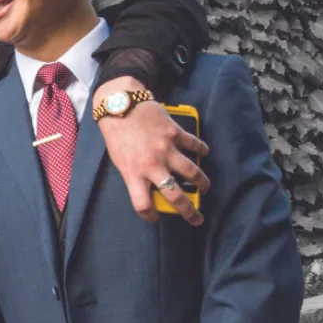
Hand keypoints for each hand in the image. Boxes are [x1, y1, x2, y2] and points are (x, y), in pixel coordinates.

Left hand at [95, 76, 209, 224]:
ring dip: (202, 183)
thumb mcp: (119, 159)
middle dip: (189, 211)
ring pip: (192, 173)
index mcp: (133, 173)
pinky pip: (194, 145)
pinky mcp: (175, 133)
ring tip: (205, 187)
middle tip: (197, 219)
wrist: (120, 104)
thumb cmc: (116, 133)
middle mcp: (151, 165)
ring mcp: (166, 149)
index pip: (142, 204)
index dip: (149, 215)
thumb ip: (134, 174)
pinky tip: (204, 152)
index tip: (155, 218)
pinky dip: (202, 149)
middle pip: (175, 196)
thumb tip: (148, 186)